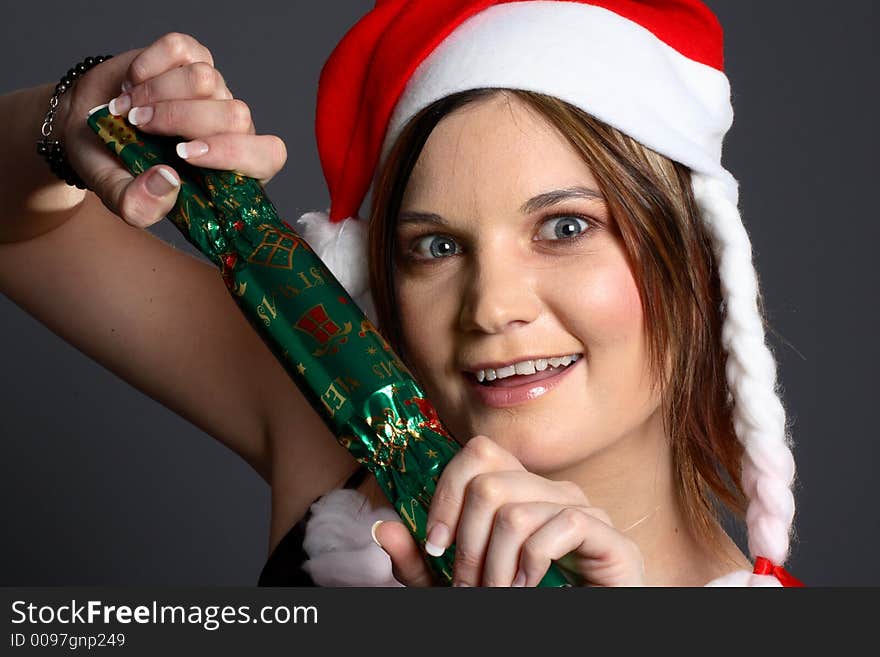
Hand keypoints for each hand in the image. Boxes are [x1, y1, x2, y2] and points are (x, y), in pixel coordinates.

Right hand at [59, 32, 286, 227]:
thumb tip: (167, 180)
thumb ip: (140, 206)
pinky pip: (180, 49)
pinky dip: (148, 64)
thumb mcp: (119, 197)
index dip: (233, 153)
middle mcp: (232, 130)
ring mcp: (215, 91)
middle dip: (179, 119)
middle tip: (138, 125)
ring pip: (206, 79)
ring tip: (130, 109)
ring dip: (158, 92)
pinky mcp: (191, 58)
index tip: (184, 154)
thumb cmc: (115, 165)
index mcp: (232, 171)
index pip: (268, 156)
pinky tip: (133, 84)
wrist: (85, 125)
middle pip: (235, 114)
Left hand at [373, 435, 645, 586]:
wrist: (589, 627)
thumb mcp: (457, 585)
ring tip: (498, 593)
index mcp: (518, 491)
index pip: (477, 452)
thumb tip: (382, 526)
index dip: (447, 493)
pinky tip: (530, 586)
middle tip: (469, 585)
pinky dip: (534, 563)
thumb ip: (420, 562)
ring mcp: (584, 509)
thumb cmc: (523, 603)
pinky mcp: (610, 537)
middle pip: (488, 482)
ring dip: (496, 565)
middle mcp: (550, 490)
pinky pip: (564, 525)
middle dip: (467, 543)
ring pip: (516, 511)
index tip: (436, 545)